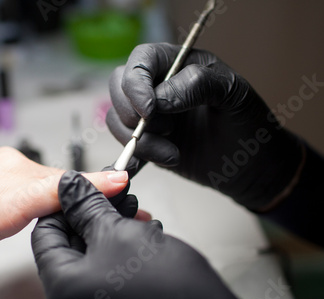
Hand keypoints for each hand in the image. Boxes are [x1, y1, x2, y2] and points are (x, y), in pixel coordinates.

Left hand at [32, 171, 287, 298]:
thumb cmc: (171, 292)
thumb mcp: (120, 233)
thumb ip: (87, 206)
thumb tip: (68, 187)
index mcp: (64, 287)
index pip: (44, 233)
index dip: (63, 203)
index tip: (83, 188)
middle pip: (69, 244)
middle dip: (93, 214)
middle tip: (113, 195)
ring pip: (93, 255)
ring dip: (111, 228)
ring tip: (134, 214)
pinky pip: (109, 272)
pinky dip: (122, 250)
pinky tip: (144, 237)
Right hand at [107, 43, 302, 210]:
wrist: (252, 166)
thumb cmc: (248, 123)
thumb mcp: (234, 94)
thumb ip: (198, 84)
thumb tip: (159, 100)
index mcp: (178, 63)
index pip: (141, 60)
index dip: (136, 83)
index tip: (149, 110)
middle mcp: (157, 86)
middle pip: (118, 89)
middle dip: (134, 115)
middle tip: (169, 132)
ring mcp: (149, 116)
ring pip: (117, 121)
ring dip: (140, 142)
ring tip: (173, 155)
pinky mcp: (146, 143)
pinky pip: (124, 147)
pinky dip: (132, 159)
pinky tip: (148, 167)